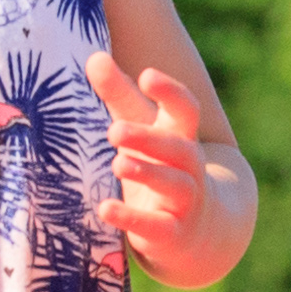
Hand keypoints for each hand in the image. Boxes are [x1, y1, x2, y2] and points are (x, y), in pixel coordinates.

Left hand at [98, 54, 235, 283]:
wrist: (196, 229)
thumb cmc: (159, 165)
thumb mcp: (141, 130)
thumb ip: (118, 96)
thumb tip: (94, 57)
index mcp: (181, 136)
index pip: (186, 109)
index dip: (170, 92)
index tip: (146, 75)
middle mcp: (190, 167)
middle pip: (178, 148)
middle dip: (149, 138)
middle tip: (114, 130)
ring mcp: (185, 202)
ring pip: (174, 184)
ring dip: (148, 173)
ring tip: (118, 163)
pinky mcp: (172, 234)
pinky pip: (157, 227)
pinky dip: (132, 219)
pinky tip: (105, 209)